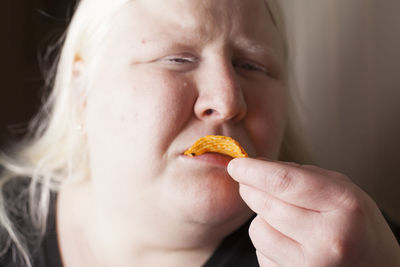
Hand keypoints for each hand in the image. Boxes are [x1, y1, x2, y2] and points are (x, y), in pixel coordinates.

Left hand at [227, 158, 399, 266]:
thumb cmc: (359, 227)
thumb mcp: (342, 191)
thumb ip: (302, 175)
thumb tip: (257, 167)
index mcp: (343, 206)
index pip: (284, 182)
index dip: (253, 171)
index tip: (236, 165)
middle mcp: (328, 240)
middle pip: (266, 205)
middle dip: (250, 189)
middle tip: (249, 183)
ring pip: (258, 230)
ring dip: (262, 219)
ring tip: (284, 220)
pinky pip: (262, 253)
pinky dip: (268, 242)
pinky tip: (289, 242)